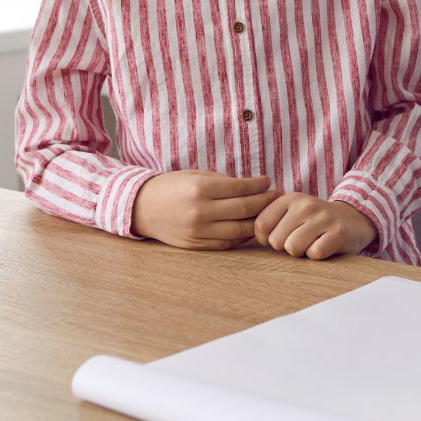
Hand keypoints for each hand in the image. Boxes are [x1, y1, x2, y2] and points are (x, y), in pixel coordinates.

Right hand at [131, 170, 278, 250]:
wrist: (143, 208)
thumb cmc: (172, 186)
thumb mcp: (196, 175)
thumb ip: (223, 182)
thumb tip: (253, 186)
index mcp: (201, 189)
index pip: (240, 188)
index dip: (259, 185)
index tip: (269, 181)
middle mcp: (201, 211)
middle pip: (244, 210)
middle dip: (265, 202)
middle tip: (277, 196)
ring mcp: (199, 231)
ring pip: (239, 231)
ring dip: (258, 222)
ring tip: (269, 214)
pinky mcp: (197, 245)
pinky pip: (227, 243)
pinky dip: (242, 237)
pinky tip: (251, 228)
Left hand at [254, 193, 376, 259]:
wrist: (352, 220)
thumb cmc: (313, 222)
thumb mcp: (292, 213)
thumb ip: (269, 221)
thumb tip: (242, 234)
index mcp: (289, 198)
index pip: (260, 226)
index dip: (266, 239)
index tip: (280, 236)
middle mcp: (305, 204)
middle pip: (276, 241)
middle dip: (286, 247)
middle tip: (301, 239)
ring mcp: (323, 217)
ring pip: (293, 248)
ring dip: (302, 252)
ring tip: (312, 242)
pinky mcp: (338, 232)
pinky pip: (314, 254)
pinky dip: (317, 256)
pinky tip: (324, 245)